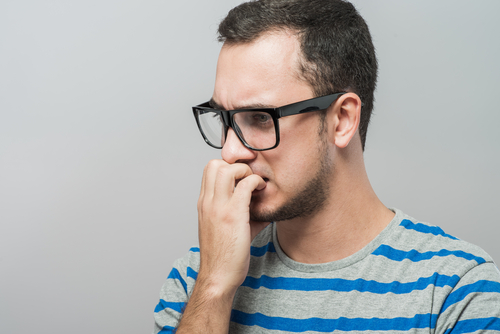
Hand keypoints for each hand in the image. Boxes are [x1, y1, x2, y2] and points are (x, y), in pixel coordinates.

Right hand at [196, 159, 266, 295]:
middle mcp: (208, 202)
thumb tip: (261, 208)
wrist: (218, 276)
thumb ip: (240, 213)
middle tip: (248, 178)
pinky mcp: (232, 215)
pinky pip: (245, 185)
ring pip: (227, 169)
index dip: (227, 168)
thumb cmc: (223, 255)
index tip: (242, 177)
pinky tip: (261, 191)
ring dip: (245, 171)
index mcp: (204, 204)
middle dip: (235, 165)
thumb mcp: (225, 228)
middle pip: (214, 164)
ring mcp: (218, 207)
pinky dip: (255, 182)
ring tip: (254, 184)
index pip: (209, 170)